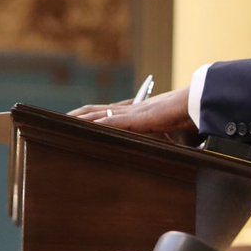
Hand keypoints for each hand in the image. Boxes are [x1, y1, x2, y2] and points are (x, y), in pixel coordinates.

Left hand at [69, 87, 196, 134]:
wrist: (193, 105)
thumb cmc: (181, 116)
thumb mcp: (163, 129)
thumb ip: (154, 136)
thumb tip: (155, 146)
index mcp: (132, 112)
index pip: (103, 111)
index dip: (87, 114)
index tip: (72, 119)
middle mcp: (128, 110)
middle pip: (95, 110)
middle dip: (76, 116)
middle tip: (58, 121)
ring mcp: (131, 113)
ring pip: (100, 114)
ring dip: (82, 119)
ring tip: (64, 122)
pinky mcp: (138, 118)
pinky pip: (115, 121)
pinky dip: (100, 124)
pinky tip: (88, 127)